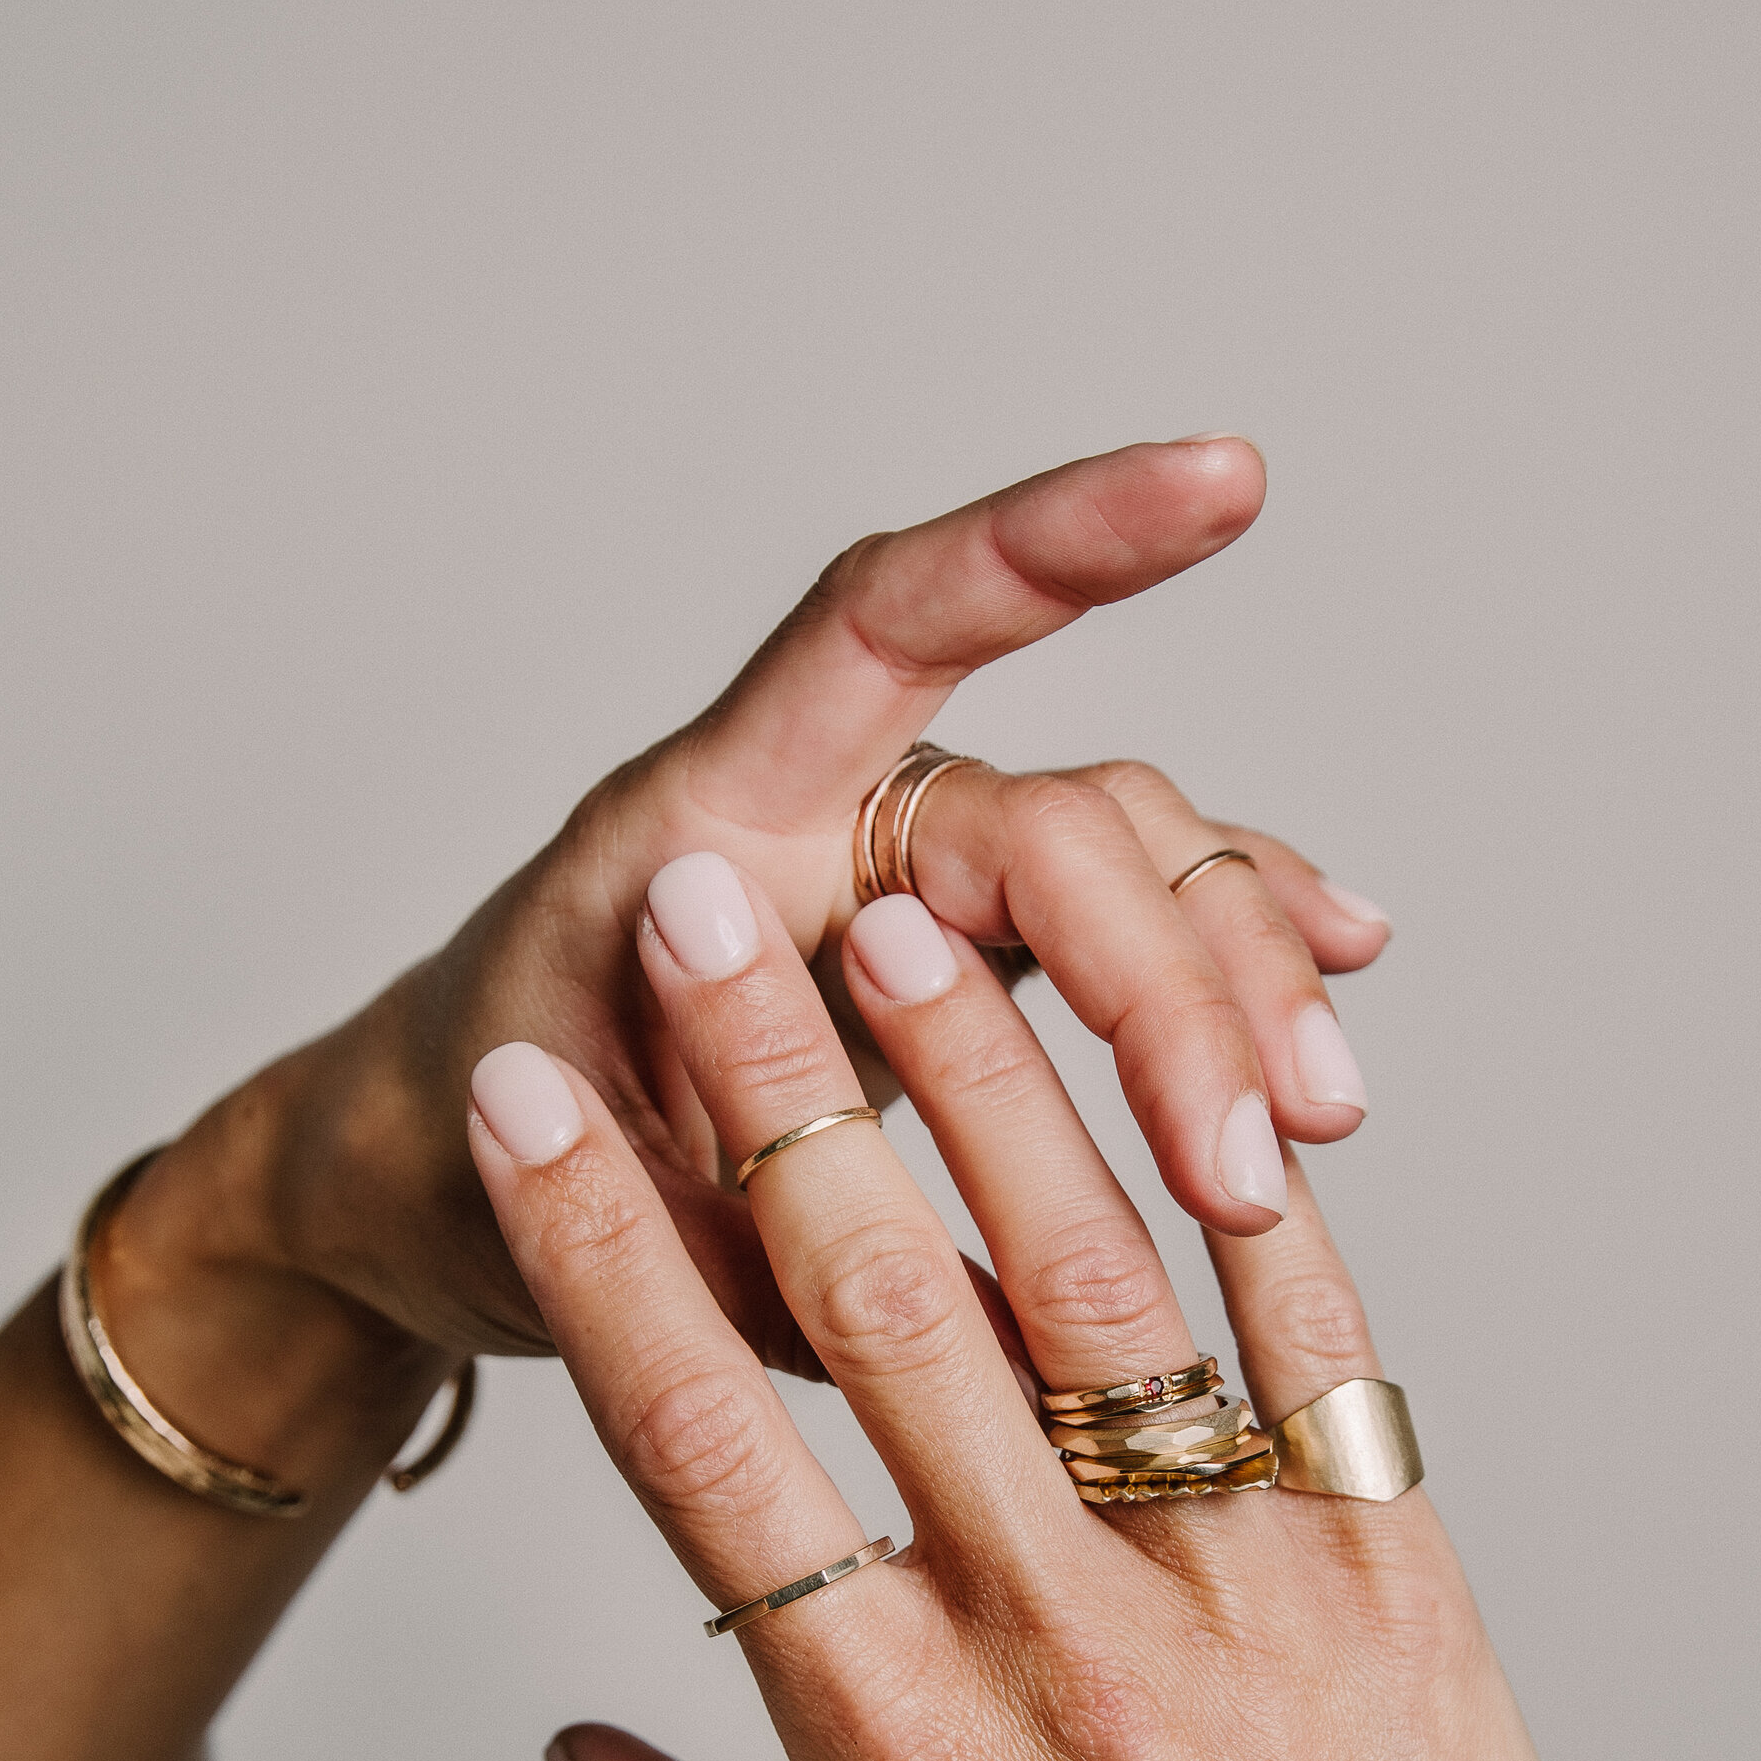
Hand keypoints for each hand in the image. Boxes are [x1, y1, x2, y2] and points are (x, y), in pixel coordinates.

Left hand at [117, 436, 1389, 1423]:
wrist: (422, 1190)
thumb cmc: (478, 1181)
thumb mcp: (595, 1229)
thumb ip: (763, 1219)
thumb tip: (988, 1273)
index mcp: (703, 827)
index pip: (885, 624)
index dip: (1049, 544)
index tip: (1218, 486)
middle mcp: (819, 821)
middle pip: (1059, 822)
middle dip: (1180, 979)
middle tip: (1248, 1161)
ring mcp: (896, 882)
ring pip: (1119, 873)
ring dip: (1232, 987)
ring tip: (1315, 1126)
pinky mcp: (946, 958)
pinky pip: (1117, 928)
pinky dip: (1227, 952)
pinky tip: (1337, 981)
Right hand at [462, 848, 1693, 1760]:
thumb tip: (570, 1744)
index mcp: (894, 1760)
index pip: (704, 1453)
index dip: (602, 1253)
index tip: (534, 1102)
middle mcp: (1060, 1649)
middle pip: (882, 1314)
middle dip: (773, 1086)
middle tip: (700, 904)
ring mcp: (1245, 1602)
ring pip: (1093, 1289)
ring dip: (992, 1086)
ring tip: (905, 909)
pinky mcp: (1398, 1583)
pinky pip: (1312, 1344)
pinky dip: (1235, 1187)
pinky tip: (1174, 1046)